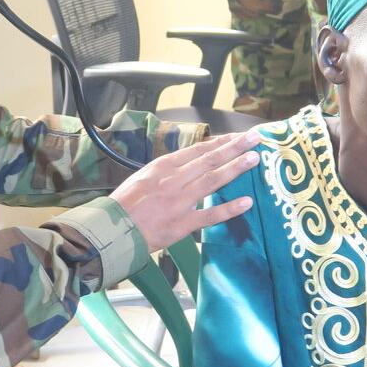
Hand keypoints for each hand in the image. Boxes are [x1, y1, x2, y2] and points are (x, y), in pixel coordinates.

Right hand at [112, 130, 260, 252]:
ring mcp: (179, 201)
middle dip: (234, 147)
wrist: (111, 230)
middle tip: (255, 138)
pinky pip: (210, 215)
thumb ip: (165, 172)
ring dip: (236, 168)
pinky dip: (229, 209)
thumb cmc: (124, 205)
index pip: (197, 150)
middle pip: (210, 160)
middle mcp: (173, 180)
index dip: (220, 142)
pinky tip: (246, 202)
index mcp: (163, 167)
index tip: (237, 136)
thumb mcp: (142, 178)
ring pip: (213, 180)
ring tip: (254, 158)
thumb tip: (186, 165)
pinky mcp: (182, 224)